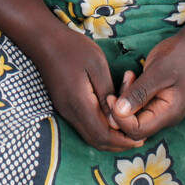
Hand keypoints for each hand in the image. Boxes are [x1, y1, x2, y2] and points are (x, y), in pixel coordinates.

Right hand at [31, 27, 145, 151]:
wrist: (43, 40)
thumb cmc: (72, 48)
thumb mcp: (97, 66)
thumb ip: (107, 94)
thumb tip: (117, 118)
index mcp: (79, 103)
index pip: (102, 135)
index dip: (122, 141)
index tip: (141, 139)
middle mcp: (69, 112)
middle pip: (96, 140)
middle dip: (118, 144)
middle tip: (138, 139)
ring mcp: (64, 110)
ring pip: (89, 135)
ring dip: (109, 138)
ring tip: (128, 131)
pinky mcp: (63, 105)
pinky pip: (84, 126)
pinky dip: (100, 129)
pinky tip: (111, 119)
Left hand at [107, 33, 184, 140]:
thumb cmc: (177, 57)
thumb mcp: (157, 73)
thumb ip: (139, 93)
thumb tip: (118, 111)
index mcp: (168, 114)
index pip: (137, 130)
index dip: (120, 119)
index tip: (112, 97)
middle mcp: (164, 117)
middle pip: (133, 127)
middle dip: (120, 110)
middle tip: (121, 84)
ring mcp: (159, 110)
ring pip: (132, 116)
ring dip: (123, 99)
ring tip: (128, 76)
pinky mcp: (153, 102)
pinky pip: (135, 105)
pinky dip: (128, 93)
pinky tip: (131, 76)